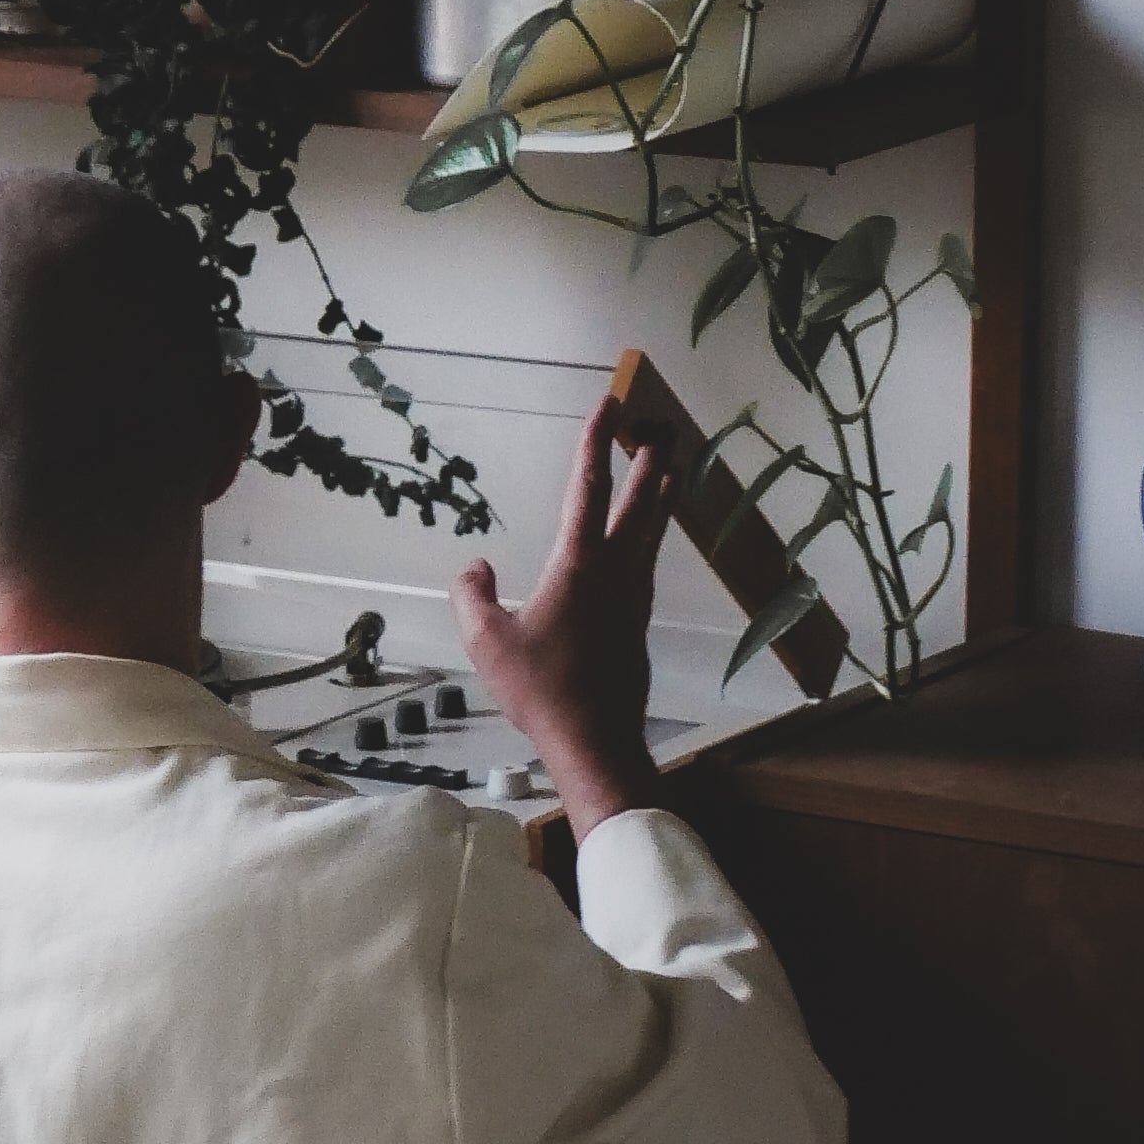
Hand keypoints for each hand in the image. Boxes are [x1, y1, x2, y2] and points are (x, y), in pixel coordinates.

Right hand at [454, 397, 678, 833]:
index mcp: (579, 564)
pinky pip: (650, 561)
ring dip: (661, 493)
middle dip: (646, 458)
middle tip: (659, 424)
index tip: (606, 406)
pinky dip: (653, 535)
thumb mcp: (487, 642)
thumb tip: (476, 566)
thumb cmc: (541, 691)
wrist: (596, 738)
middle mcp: (615, 570)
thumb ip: (472, 596)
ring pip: (654, 530)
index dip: (596, 443)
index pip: (587, 489)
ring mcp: (634, 595)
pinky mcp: (640, 620)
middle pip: (639, 500)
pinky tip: (649, 540)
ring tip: (671, 467)